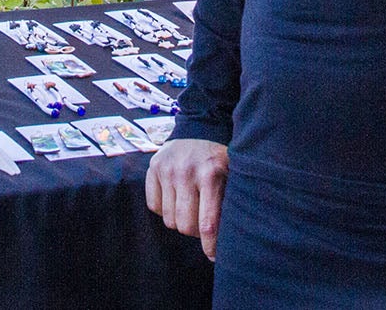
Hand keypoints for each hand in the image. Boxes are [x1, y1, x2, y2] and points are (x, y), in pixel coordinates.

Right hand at [145, 138, 228, 260]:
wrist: (198, 129)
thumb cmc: (219, 161)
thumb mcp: (232, 177)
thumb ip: (228, 205)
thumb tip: (227, 243)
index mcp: (212, 174)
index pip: (207, 223)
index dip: (210, 245)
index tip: (213, 256)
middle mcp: (187, 171)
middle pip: (185, 225)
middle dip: (194, 232)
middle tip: (201, 223)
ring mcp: (167, 169)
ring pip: (168, 219)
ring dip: (179, 220)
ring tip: (190, 207)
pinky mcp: (153, 167)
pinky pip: (153, 206)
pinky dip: (164, 208)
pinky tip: (175, 196)